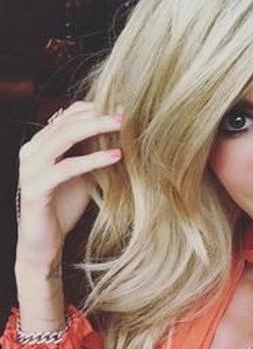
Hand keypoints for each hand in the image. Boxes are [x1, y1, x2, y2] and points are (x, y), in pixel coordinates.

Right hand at [16, 101, 122, 266]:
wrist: (46, 242)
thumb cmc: (65, 205)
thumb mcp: (85, 173)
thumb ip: (96, 151)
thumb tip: (124, 128)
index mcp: (40, 144)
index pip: (67, 115)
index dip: (95, 108)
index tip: (124, 106)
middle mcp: (31, 151)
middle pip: (66, 122)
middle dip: (98, 115)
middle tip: (126, 113)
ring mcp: (29, 169)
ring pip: (62, 138)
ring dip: (94, 129)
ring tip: (122, 126)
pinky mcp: (34, 188)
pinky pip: (66, 168)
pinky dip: (92, 160)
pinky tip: (116, 156)